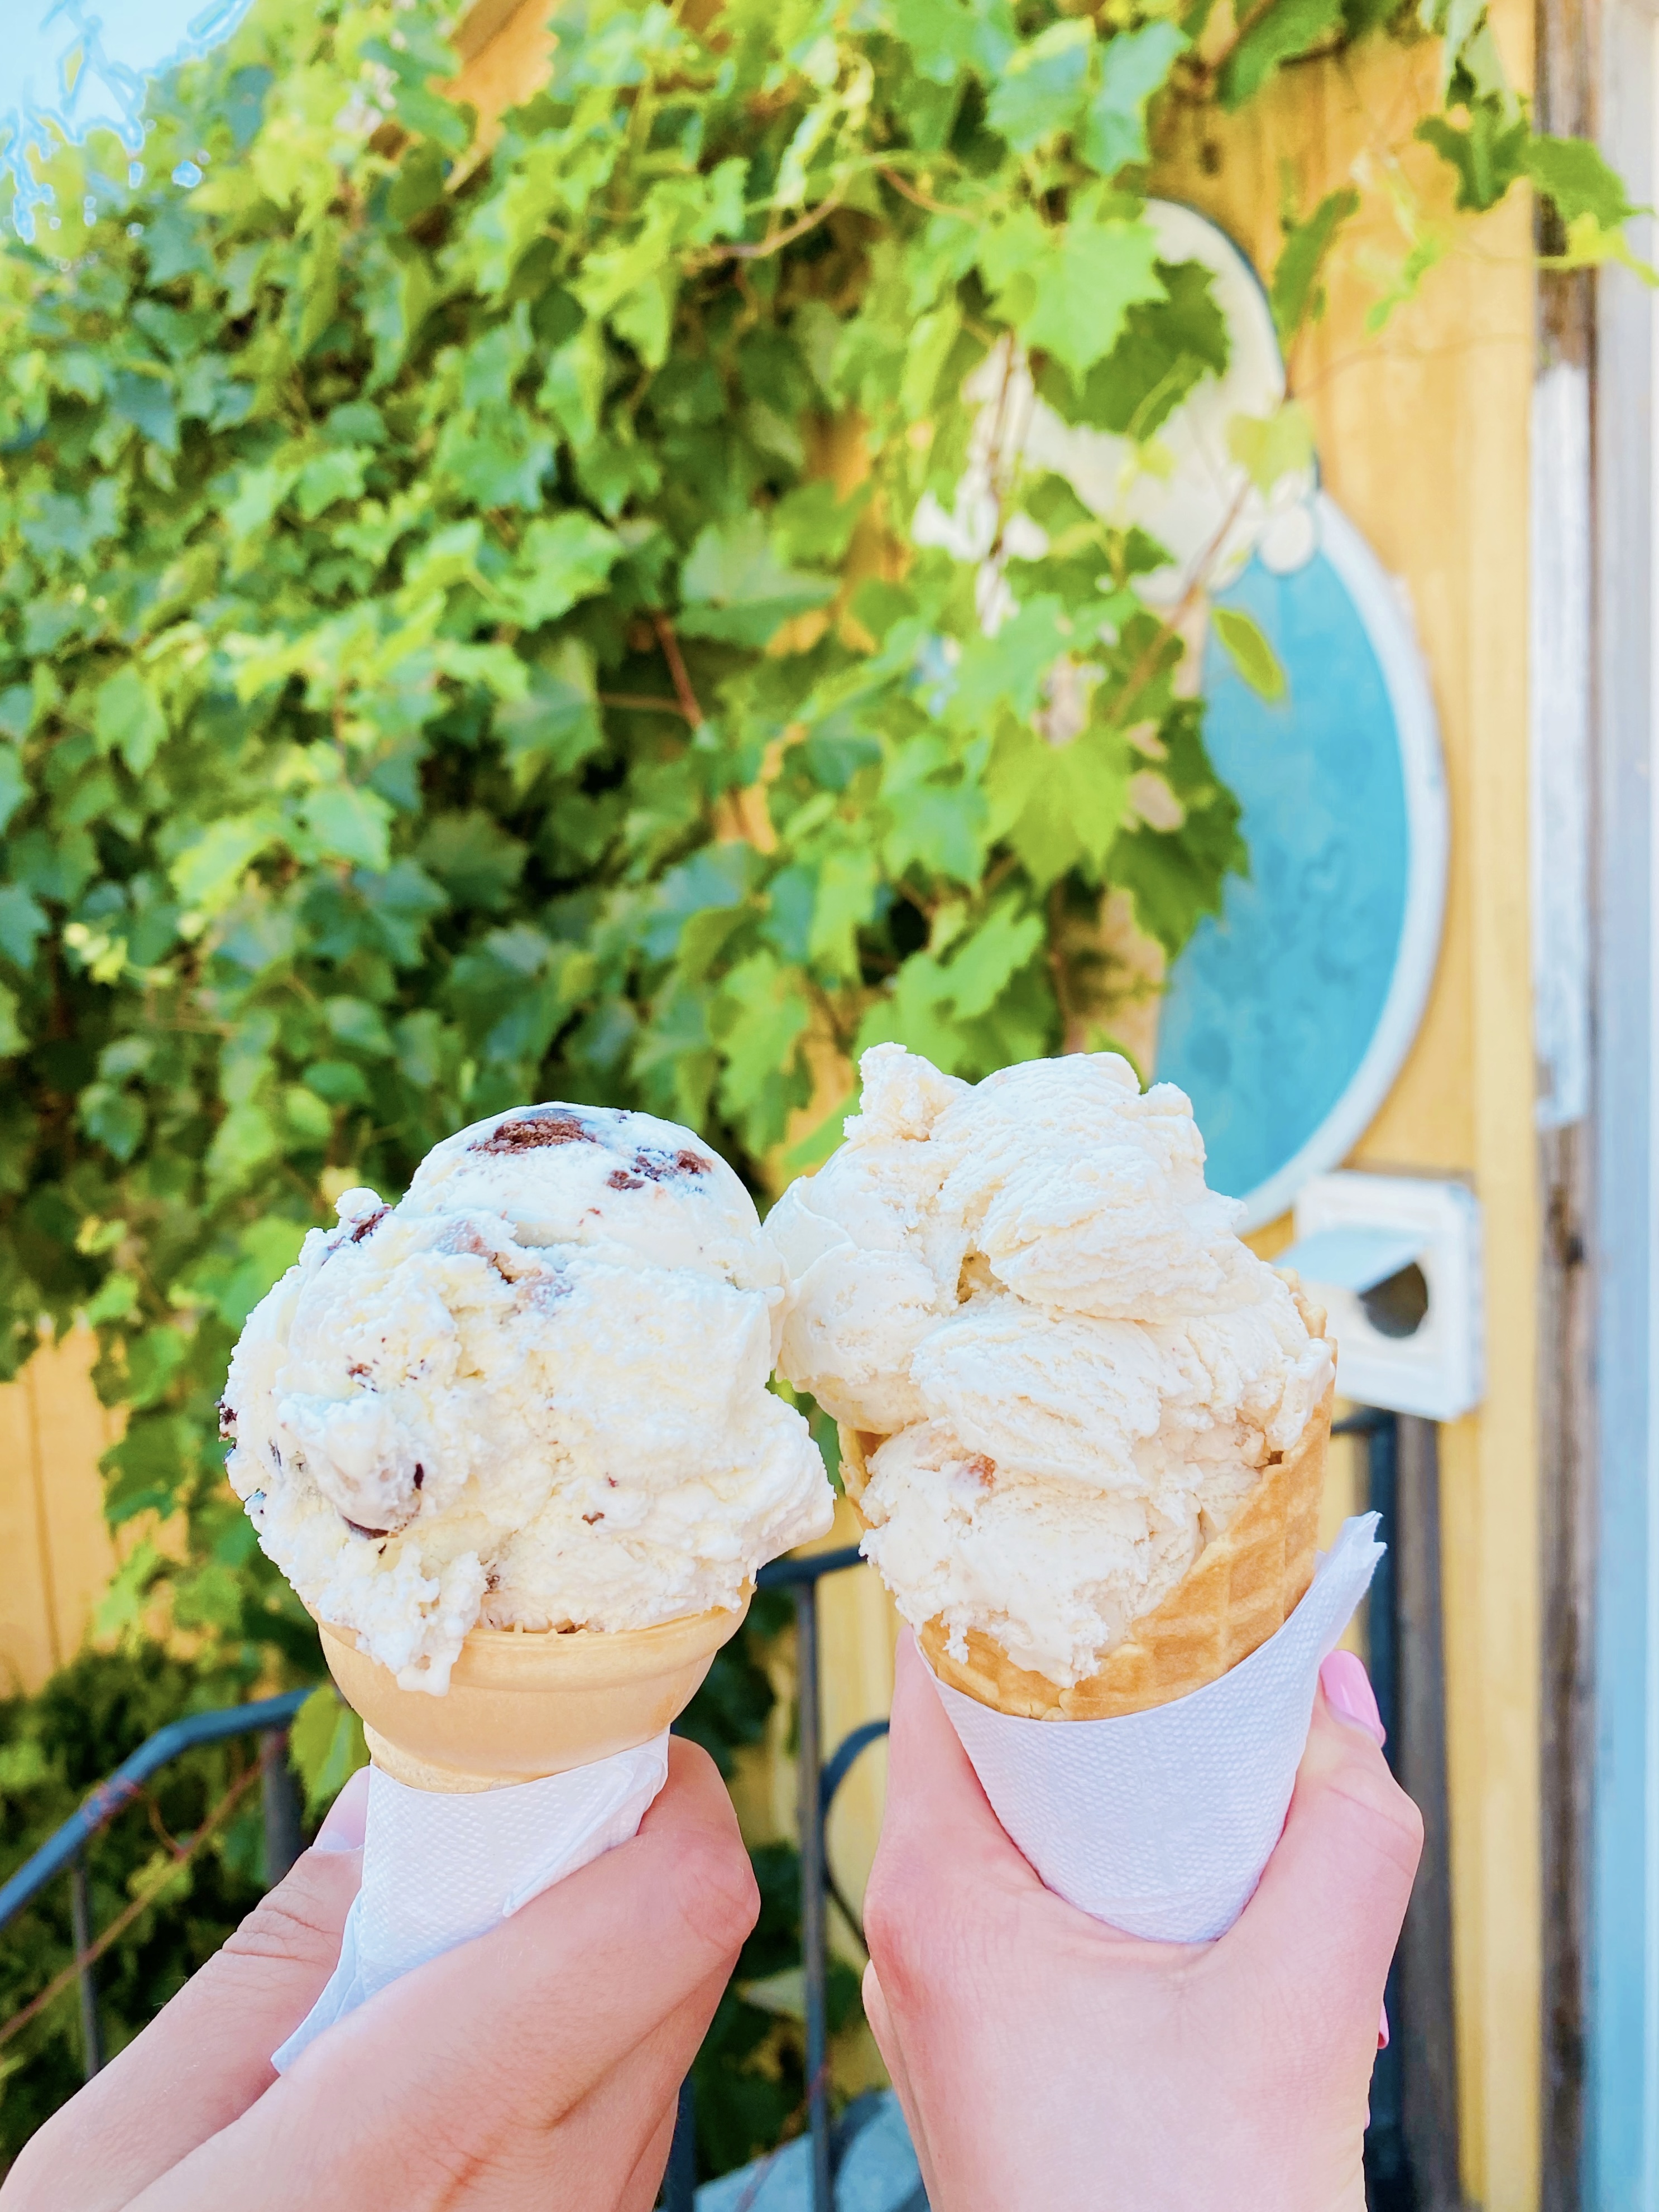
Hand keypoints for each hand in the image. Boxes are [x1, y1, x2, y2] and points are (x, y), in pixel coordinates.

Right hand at [5, 1737, 756, 2211]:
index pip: (674, 1906)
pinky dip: (577, 2050)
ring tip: (449, 1961)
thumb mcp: (121, 2163)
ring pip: (667, 2030)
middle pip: (692, 1946)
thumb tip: (400, 1802)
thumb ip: (280, 1961)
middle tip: (498, 1827)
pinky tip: (459, 2069)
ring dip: (594, 1950)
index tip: (578, 1738)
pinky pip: (633, 2122)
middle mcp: (551, 2201)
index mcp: (421, 2142)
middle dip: (620, 1846)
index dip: (656, 1785)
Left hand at [862, 1635, 1421, 2211]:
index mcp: (941, 1893)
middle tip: (1203, 1651)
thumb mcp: (1303, 2010)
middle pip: (996, 1742)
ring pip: (1033, 1828)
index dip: (1013, 1583)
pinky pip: (1048, 1908)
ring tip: (1235, 1789)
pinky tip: (1222, 1906)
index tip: (1087, 1527)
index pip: (939, 1670)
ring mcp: (948, 1995)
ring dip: (1134, 1800)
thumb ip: (1344, 1836)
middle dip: (1109, 1695)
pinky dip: (1130, 1880)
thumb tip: (1340, 1708)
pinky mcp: (993, 2044)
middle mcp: (919, 1933)